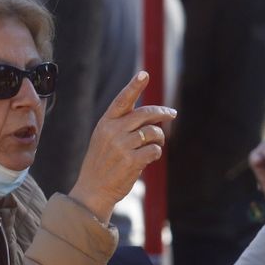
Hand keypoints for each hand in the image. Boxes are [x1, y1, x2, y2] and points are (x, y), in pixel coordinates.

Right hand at [68, 71, 177, 221]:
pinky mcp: (132, 160)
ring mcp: (122, 146)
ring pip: (153, 132)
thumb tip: (151, 117)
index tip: (144, 74)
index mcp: (105, 123)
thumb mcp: (104, 139)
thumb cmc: (102, 164)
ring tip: (155, 144)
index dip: (134, 86)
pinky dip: (156, 153)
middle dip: (162, 112)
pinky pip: (155, 150)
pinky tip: (150, 157)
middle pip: (145, 114)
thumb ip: (122, 125)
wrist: (93, 190)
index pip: (122, 100)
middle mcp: (113, 131)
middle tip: (172, 113)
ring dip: (159, 138)